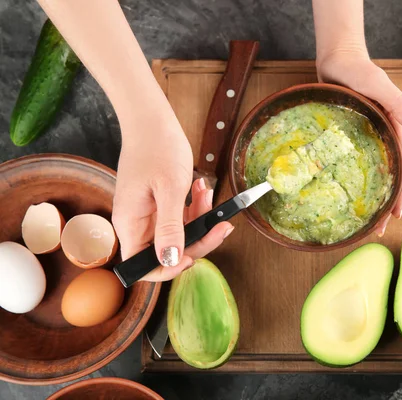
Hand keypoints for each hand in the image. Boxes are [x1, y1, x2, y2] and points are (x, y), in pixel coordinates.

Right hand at [112, 115, 233, 281]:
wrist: (153, 120)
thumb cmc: (157, 148)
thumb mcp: (169, 189)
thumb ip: (170, 226)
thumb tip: (170, 260)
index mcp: (131, 224)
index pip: (142, 266)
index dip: (168, 268)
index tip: (192, 256)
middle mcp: (137, 223)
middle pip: (168, 251)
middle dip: (197, 240)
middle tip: (220, 226)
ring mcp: (149, 214)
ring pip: (180, 234)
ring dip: (200, 220)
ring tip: (207, 196)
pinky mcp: (160, 204)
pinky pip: (181, 217)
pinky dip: (195, 208)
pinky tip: (201, 189)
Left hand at [316, 49, 401, 235]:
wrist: (338, 59)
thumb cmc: (358, 69)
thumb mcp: (379, 85)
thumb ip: (398, 104)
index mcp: (396, 130)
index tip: (396, 216)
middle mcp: (386, 138)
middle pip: (392, 177)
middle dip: (389, 204)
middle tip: (378, 230)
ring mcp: (370, 138)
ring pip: (376, 173)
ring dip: (375, 197)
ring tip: (365, 221)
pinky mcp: (353, 137)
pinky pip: (360, 163)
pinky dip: (359, 181)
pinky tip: (348, 194)